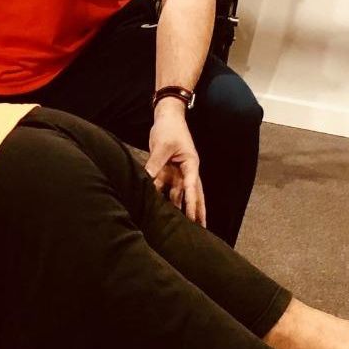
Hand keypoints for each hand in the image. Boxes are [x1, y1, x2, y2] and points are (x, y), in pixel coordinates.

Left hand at [144, 103, 205, 226]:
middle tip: (202, 231)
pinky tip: (162, 213)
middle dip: (197, 213)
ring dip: (181, 210)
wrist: (166, 117)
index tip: (195, 218)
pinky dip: (164, 200)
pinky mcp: (167, 172)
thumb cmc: (168, 128)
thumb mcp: (162, 146)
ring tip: (184, 228)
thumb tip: (146, 181)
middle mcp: (186, 171)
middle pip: (193, 196)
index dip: (193, 204)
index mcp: (191, 164)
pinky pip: (165, 189)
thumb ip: (155, 164)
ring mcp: (177, 173)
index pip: (192, 187)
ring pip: (180, 195)